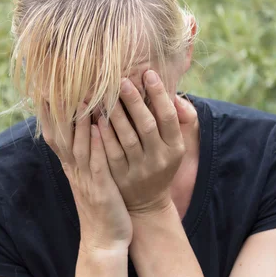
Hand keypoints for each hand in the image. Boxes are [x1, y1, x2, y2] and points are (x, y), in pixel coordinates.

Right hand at [41, 102, 132, 252]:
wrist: (105, 240)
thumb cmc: (101, 205)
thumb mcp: (87, 177)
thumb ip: (83, 154)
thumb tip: (83, 128)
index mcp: (70, 165)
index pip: (54, 134)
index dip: (48, 112)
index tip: (45, 89)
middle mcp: (73, 169)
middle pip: (60, 135)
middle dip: (58, 110)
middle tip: (53, 85)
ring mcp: (85, 179)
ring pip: (78, 145)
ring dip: (78, 121)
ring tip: (80, 97)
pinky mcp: (100, 188)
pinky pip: (96, 163)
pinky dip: (95, 145)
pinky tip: (97, 127)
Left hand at [96, 70, 187, 215]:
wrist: (148, 203)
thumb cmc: (161, 163)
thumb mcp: (176, 145)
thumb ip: (179, 119)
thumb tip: (175, 96)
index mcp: (175, 147)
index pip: (168, 117)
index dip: (159, 94)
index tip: (148, 73)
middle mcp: (159, 158)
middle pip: (147, 125)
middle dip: (135, 101)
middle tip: (122, 80)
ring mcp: (140, 169)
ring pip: (127, 138)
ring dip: (116, 115)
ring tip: (106, 94)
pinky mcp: (121, 177)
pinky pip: (111, 153)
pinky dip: (104, 135)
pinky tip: (96, 119)